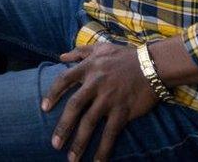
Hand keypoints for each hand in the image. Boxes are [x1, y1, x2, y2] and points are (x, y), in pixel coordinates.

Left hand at [42, 43, 158, 161]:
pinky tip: (98, 161)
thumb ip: (80, 52)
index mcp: (89, 68)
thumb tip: (61, 57)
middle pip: (74, 106)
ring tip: (71, 159)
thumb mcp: (101, 47)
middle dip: (63, 126)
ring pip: (90, 122)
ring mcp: (109, 98)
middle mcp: (96, 83)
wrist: (153, 64)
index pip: (64, 80)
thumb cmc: (126, 56)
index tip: (43, 108)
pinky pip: (111, 132)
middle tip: (54, 144)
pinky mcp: (123, 110)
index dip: (52, 94)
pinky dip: (104, 148)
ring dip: (79, 142)